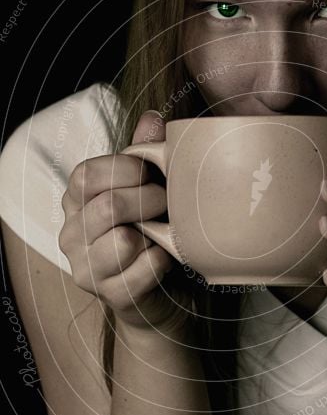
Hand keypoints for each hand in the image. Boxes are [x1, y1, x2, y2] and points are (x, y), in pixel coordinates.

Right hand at [59, 110, 191, 336]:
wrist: (159, 292)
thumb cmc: (149, 230)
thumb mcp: (143, 188)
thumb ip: (143, 153)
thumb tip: (153, 118)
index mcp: (75, 202)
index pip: (86, 175)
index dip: (125, 169)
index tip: (150, 173)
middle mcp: (71, 235)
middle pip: (108, 206)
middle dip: (149, 200)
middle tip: (167, 204)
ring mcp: (87, 269)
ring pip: (124, 241)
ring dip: (156, 233)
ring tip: (163, 233)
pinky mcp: (112, 295)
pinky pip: (146, 269)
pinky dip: (165, 260)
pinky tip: (164, 259)